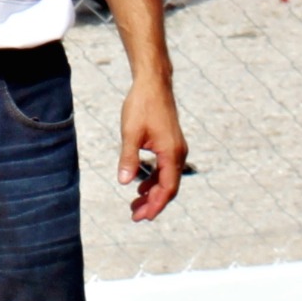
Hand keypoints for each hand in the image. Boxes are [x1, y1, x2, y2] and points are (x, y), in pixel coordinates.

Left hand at [117, 79, 187, 221]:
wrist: (153, 84)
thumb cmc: (141, 106)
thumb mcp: (130, 133)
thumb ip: (128, 158)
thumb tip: (123, 182)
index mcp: (171, 153)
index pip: (167, 188)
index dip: (155, 205)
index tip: (142, 217)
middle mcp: (178, 153)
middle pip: (169, 187)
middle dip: (153, 203)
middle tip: (135, 216)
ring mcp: (176, 149)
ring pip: (167, 179)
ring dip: (153, 193)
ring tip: (135, 204)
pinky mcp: (170, 144)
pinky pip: (165, 169)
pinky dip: (154, 180)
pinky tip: (140, 186)